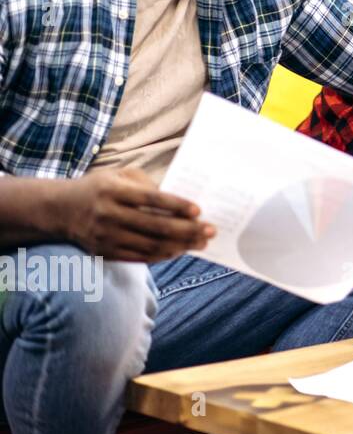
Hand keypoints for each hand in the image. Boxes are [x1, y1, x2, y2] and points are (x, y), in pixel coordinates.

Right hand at [58, 168, 211, 262]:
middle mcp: (109, 214)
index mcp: (113, 191)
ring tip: (201, 242)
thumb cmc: (99, 188)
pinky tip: (179, 250)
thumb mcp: (118, 176)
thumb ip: (145, 184)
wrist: (60, 210)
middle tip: (210, 231)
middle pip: (155, 225)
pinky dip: (163, 255)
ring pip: (150, 245)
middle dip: (187, 229)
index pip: (151, 199)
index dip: (176, 205)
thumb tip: (177, 201)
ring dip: (180, 245)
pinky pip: (140, 257)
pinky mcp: (106, 252)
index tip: (199, 210)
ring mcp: (107, 236)